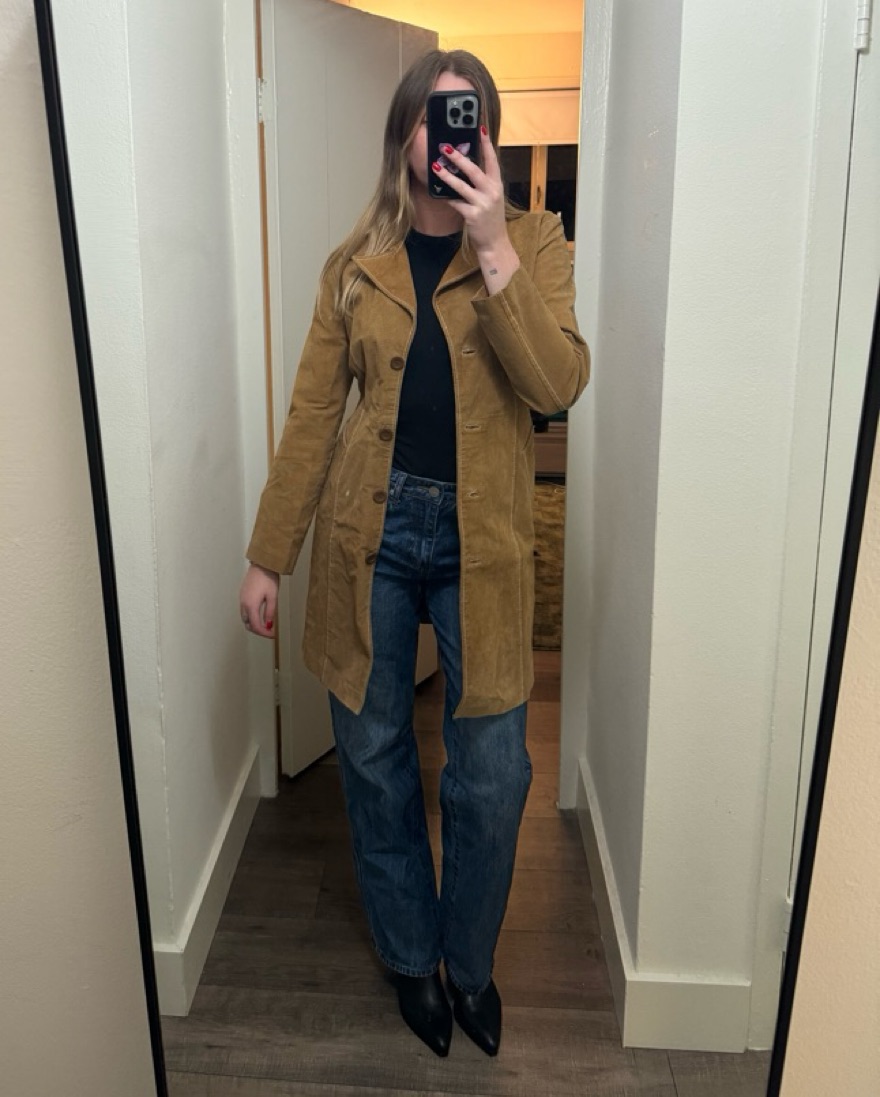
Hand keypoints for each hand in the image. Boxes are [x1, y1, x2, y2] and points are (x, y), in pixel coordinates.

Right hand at [239, 563, 278, 638]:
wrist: (261, 564)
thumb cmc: (268, 578)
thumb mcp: (273, 597)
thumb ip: (270, 613)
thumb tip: (269, 625)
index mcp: (251, 605)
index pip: (256, 626)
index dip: (264, 633)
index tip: (273, 635)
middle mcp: (243, 604)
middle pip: (248, 624)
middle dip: (258, 630)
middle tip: (270, 632)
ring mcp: (241, 599)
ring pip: (245, 618)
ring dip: (254, 624)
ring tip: (266, 624)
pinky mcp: (242, 595)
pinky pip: (244, 611)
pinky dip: (251, 617)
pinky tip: (260, 615)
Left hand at [432, 128, 519, 291]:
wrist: (495, 242)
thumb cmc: (490, 218)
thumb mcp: (491, 197)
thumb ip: (482, 182)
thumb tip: (464, 166)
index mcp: (497, 184)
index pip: (492, 159)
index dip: (486, 143)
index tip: (480, 127)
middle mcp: (492, 191)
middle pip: (474, 170)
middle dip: (458, 157)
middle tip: (445, 146)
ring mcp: (482, 204)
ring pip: (461, 186)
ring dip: (447, 175)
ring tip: (435, 166)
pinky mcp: (472, 215)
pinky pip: (455, 202)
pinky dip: (446, 197)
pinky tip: (437, 191)